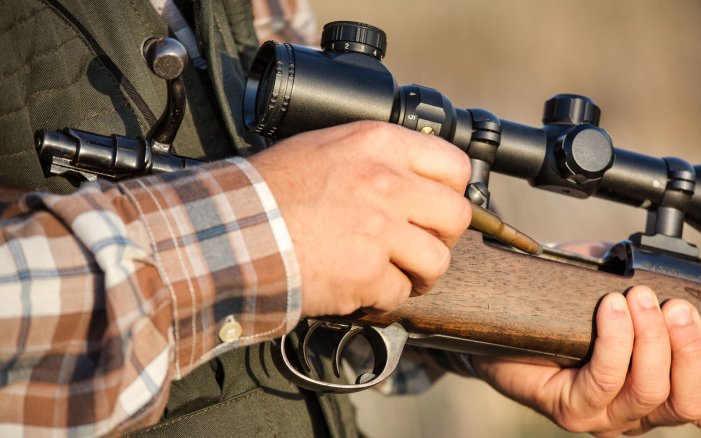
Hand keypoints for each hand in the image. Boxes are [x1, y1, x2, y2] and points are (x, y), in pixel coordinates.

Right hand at [249, 121, 470, 315]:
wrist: (232, 228)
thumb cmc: (269, 189)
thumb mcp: (328, 147)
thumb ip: (376, 158)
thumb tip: (413, 177)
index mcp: (380, 144)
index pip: (455, 165)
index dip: (452, 192)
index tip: (437, 207)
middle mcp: (388, 183)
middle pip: (456, 216)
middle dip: (443, 236)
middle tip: (420, 244)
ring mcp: (381, 230)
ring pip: (438, 261)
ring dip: (420, 273)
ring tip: (396, 272)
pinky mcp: (368, 273)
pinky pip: (400, 293)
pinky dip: (384, 297)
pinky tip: (362, 287)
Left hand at [473, 287, 700, 436]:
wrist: (504, 322)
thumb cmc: (569, 306)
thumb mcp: (622, 285)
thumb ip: (656, 283)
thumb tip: (675, 268)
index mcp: (664, 391)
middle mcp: (639, 413)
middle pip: (688, 403)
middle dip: (692, 351)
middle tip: (678, 307)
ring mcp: (604, 416)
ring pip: (648, 392)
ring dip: (650, 340)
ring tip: (637, 298)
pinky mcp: (571, 409)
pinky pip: (603, 380)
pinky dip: (614, 341)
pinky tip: (610, 309)